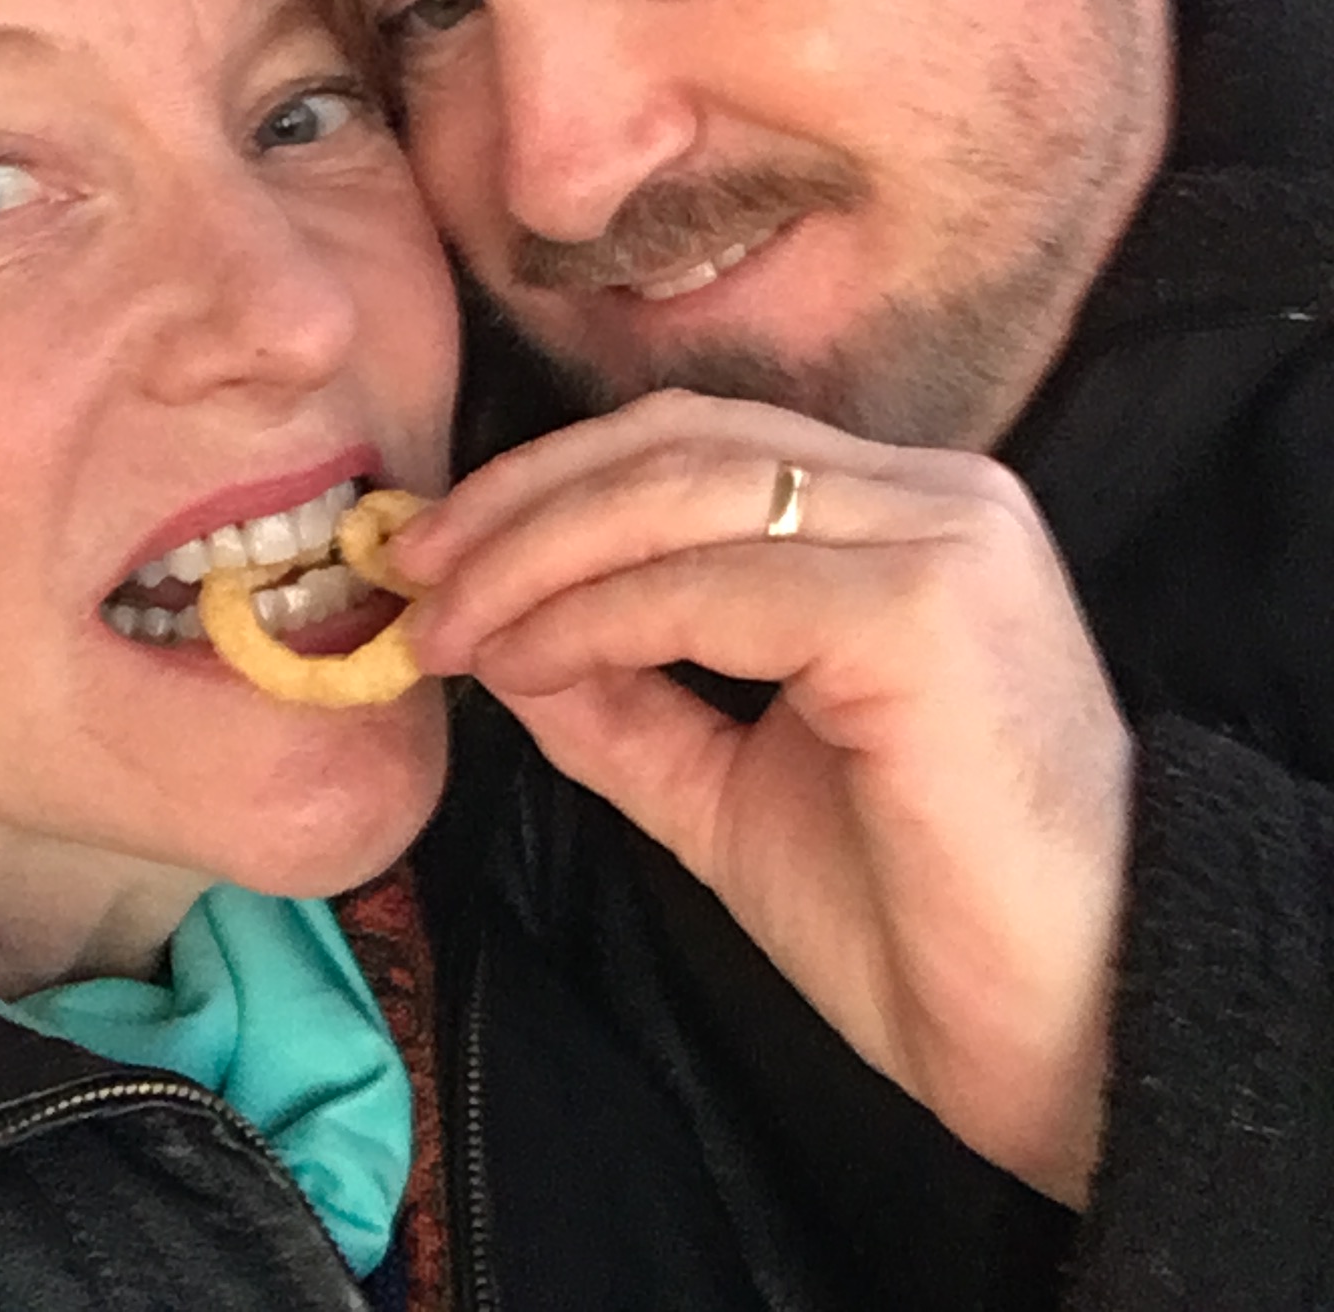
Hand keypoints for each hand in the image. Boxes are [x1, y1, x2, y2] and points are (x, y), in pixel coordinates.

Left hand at [396, 392, 1132, 1205]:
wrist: (1071, 1039)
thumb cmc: (918, 920)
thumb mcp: (724, 787)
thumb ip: (618, 697)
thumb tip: (490, 628)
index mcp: (899, 514)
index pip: (694, 443)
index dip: (549, 482)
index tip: (434, 553)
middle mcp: (931, 493)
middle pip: (677, 445)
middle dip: (520, 504)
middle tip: (411, 573)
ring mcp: (938, 536)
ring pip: (686, 491)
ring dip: (536, 555)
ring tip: (449, 626)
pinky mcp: (925, 608)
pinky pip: (715, 584)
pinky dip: (597, 614)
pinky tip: (527, 662)